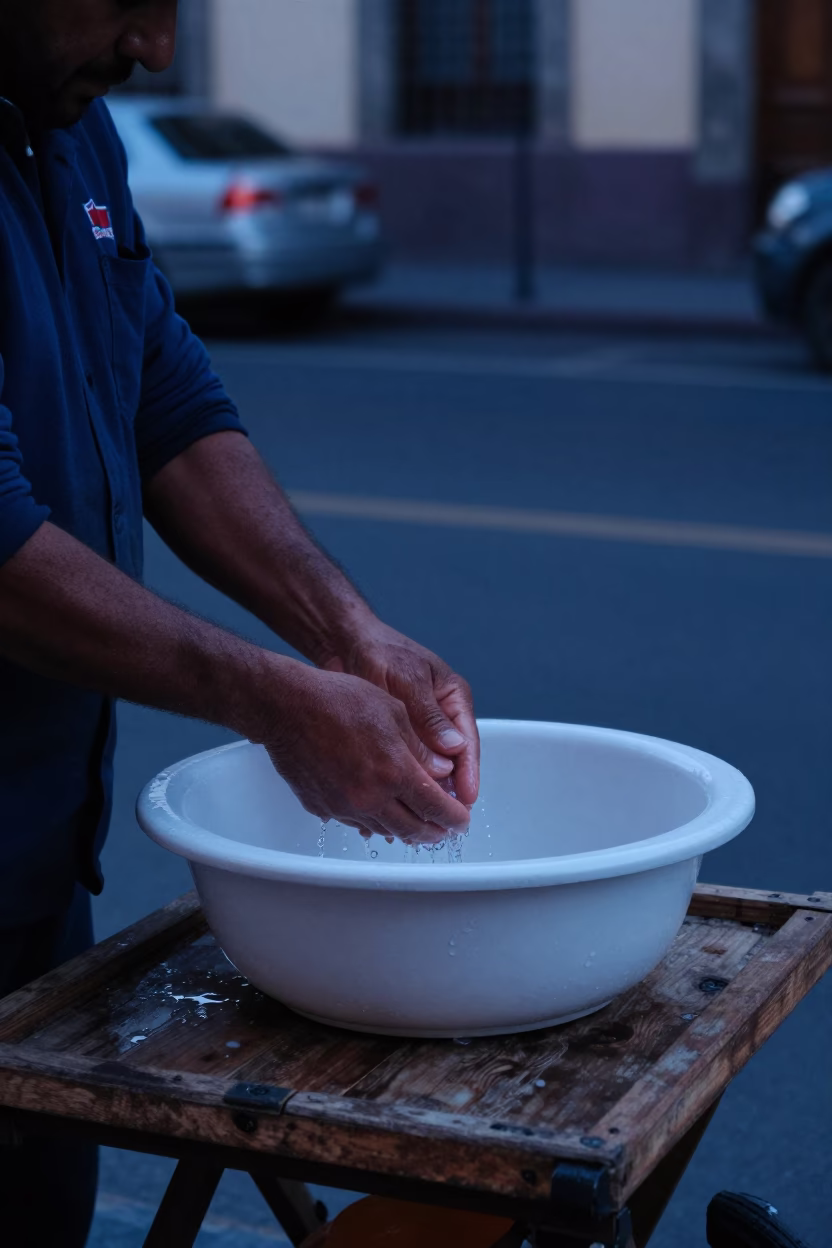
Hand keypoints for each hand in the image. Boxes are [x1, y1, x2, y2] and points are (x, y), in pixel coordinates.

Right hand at [248, 658, 471, 843]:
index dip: (454, 818)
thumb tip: (442, 770)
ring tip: (416, 825)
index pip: (436, 808)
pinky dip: (373, 820)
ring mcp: (345, 807)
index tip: (462, 821)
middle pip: (413, 830)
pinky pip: (355, 822)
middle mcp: (371, 798)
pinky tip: (378, 812)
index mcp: (395, 773)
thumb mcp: (393, 713)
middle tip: (443, 830)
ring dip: (405, 830)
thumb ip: (421, 748)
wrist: (287, 707)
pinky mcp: (323, 807)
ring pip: (384, 830)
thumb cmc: (339, 700)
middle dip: (434, 832)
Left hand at [322, 620, 479, 807]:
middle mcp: (440, 718)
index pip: (467, 743)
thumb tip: (452, 750)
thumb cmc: (379, 651)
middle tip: (444, 821)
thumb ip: (428, 716)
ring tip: (416, 823)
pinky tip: (390, 807)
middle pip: (450, 764)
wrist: (345, 643)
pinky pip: (403, 768)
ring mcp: (418, 730)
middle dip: (446, 793)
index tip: (467, 799)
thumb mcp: (407, 680)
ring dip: (421, 795)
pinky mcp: (395, 739)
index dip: (468, 774)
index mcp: (453, 699)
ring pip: (427, 771)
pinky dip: (398, 787)